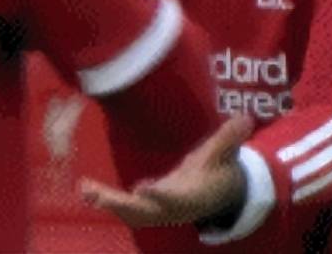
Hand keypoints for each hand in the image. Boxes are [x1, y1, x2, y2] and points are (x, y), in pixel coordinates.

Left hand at [80, 114, 254, 228]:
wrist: (218, 192)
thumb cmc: (221, 169)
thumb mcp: (226, 152)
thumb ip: (231, 136)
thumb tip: (245, 118)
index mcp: (191, 196)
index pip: (174, 197)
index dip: (160, 195)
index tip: (142, 189)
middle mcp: (172, 208)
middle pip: (144, 213)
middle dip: (121, 206)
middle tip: (97, 195)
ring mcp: (159, 210)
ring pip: (131, 213)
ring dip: (109, 203)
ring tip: (86, 190)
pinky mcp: (150, 206)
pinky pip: (126, 208)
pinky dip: (108, 201)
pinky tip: (89, 190)